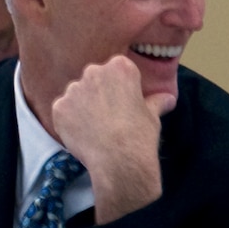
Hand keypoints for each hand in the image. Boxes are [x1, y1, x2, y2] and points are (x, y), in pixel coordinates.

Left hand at [50, 55, 168, 222]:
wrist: (118, 159)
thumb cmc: (140, 134)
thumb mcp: (153, 116)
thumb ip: (155, 102)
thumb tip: (168, 99)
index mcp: (120, 68)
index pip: (118, 68)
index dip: (121, 86)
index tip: (124, 100)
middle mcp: (94, 72)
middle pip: (94, 78)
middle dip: (99, 92)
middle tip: (109, 114)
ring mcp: (73, 89)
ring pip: (77, 94)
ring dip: (83, 105)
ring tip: (94, 127)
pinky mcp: (59, 107)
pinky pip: (64, 110)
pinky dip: (70, 120)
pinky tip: (82, 134)